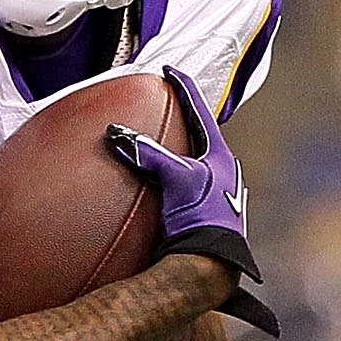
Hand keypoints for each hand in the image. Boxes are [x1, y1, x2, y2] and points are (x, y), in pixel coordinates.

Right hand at [105, 69, 246, 246]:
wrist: (209, 268)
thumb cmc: (201, 220)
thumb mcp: (174, 180)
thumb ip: (146, 154)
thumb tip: (116, 132)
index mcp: (220, 159)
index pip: (200, 112)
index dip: (183, 89)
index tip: (169, 72)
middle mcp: (224, 176)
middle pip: (200, 139)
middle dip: (184, 124)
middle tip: (167, 109)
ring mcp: (217, 200)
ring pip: (194, 167)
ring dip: (176, 157)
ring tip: (158, 152)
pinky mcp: (204, 220)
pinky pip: (183, 192)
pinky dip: (166, 185)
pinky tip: (155, 194)